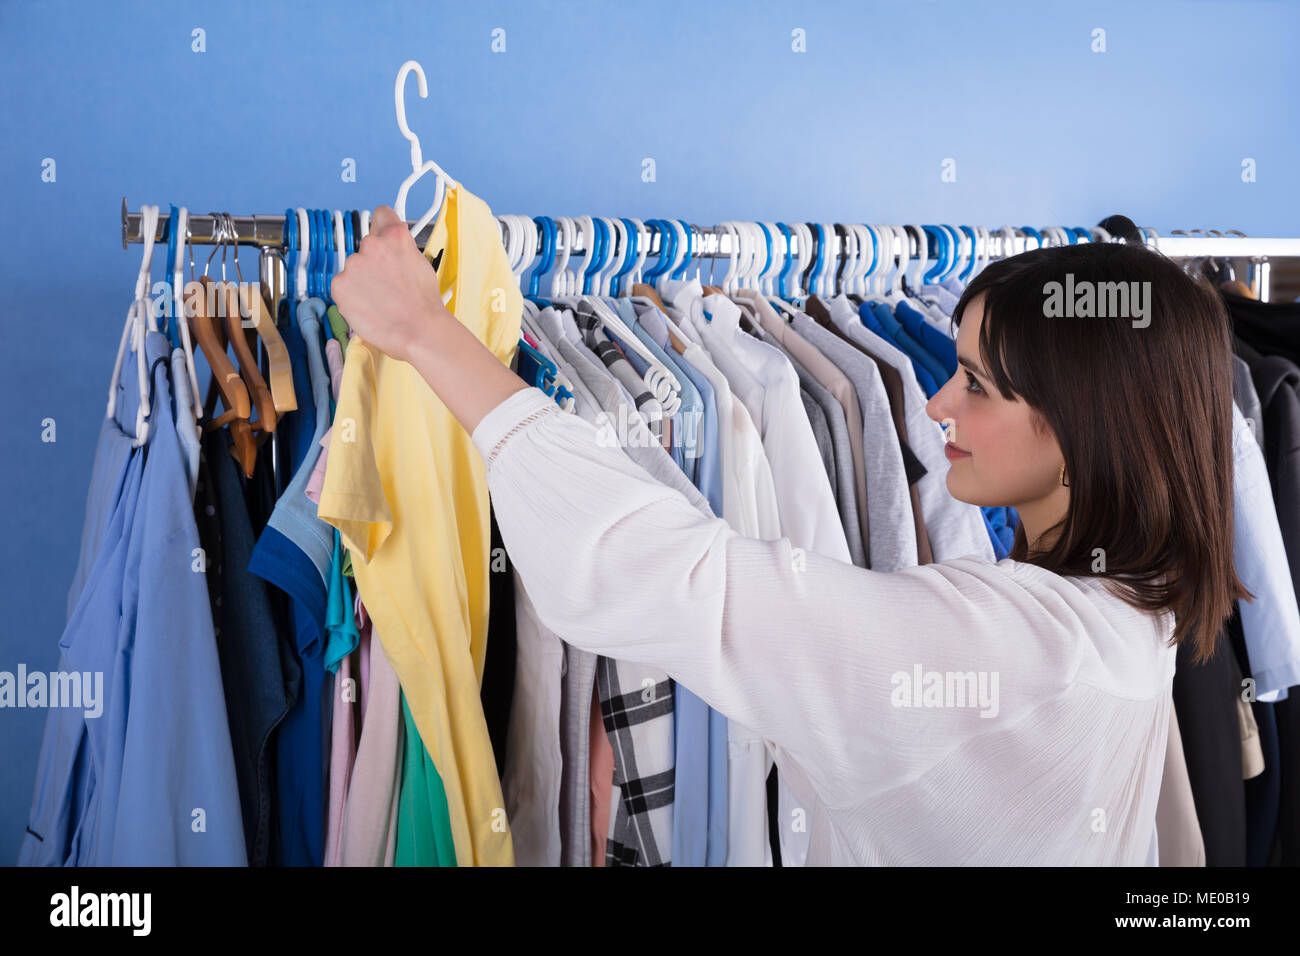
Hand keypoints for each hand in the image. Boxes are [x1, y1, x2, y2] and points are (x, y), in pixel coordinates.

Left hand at [331, 205, 451, 363]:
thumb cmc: (424, 304)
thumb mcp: (421, 264)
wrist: (418, 331)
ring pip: (353, 269)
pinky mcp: (339, 285)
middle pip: (366, 248)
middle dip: (373, 263)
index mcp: (395, 236)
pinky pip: (342, 286)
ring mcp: (353, 264)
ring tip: (381, 301)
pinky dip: (351, 297)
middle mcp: (371, 245)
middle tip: (387, 284)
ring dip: (362, 281)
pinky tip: (369, 307)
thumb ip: (402, 249)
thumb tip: (393, 248)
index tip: (382, 237)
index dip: (383, 228)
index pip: (381, 215)